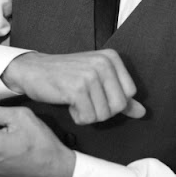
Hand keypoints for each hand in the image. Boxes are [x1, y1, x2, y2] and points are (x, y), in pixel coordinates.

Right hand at [1, 49, 145, 124]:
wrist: (33, 70)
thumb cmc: (66, 76)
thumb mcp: (97, 80)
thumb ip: (120, 96)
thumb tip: (142, 112)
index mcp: (111, 58)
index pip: (129, 95)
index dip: (111, 102)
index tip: (95, 93)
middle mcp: (103, 63)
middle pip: (118, 107)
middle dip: (101, 111)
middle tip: (84, 99)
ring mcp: (90, 75)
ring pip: (103, 115)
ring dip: (87, 114)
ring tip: (75, 98)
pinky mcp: (76, 89)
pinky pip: (87, 118)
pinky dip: (77, 117)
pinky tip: (68, 102)